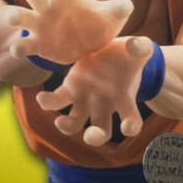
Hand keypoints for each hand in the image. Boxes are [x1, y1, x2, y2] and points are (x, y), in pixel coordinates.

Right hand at [8, 0, 132, 64]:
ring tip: (14, 18)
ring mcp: (39, 25)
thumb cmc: (97, 23)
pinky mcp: (36, 44)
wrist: (88, 48)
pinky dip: (18, 47)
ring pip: (20, 15)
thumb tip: (127, 5)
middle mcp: (48, 6)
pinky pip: (22, 45)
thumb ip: (119, 9)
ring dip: (14, 16)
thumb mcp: (111, 17)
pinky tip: (18, 49)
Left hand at [36, 36, 153, 146]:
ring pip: (75, 123)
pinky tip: (41, 97)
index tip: (128, 128)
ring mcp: (85, 100)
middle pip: (101, 131)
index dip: (131, 127)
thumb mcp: (138, 48)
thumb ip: (141, 47)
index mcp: (124, 99)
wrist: (110, 52)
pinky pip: (57, 100)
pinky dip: (48, 102)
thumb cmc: (128, 55)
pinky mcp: (69, 89)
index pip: (131, 120)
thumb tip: (136, 45)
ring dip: (67, 126)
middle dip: (96, 137)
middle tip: (91, 136)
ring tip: (60, 121)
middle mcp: (104, 106)